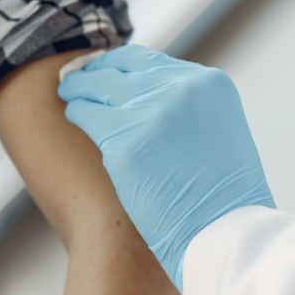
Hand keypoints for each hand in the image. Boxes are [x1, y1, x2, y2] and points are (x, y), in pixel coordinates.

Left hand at [58, 45, 275, 291]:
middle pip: (122, 68)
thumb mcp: (221, 131)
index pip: (151, 61)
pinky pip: (86, 114)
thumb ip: (191, 107)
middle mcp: (183, 89)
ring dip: (81, 89)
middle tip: (78, 79)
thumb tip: (150, 96)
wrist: (225, 233)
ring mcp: (153, 113)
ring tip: (69, 93)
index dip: (123, 65)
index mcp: (211, 84)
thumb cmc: (225, 196)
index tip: (108, 72)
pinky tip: (73, 115)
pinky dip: (76, 112)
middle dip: (97, 72)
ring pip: (99, 86)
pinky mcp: (125, 142)